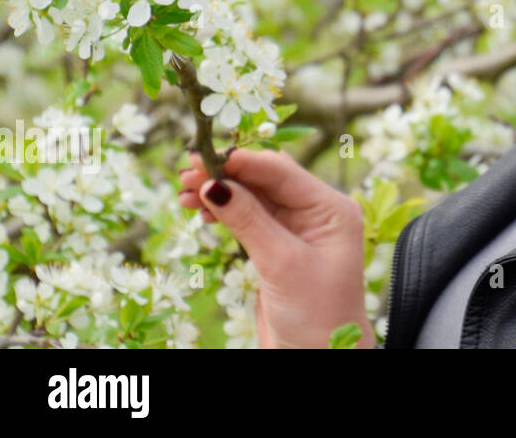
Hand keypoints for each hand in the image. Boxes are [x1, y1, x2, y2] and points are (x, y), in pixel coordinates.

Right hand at [177, 148, 376, 348]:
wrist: (319, 360)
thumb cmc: (316, 314)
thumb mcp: (282, 263)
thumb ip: (250, 221)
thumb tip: (215, 184)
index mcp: (332, 208)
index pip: (282, 172)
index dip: (242, 161)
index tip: (204, 155)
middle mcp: (316, 213)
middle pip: (265, 181)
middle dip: (225, 174)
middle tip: (185, 172)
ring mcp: (296, 230)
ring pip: (252, 199)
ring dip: (219, 193)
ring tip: (183, 193)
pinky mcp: (277, 249)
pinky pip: (247, 220)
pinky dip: (223, 213)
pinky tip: (200, 210)